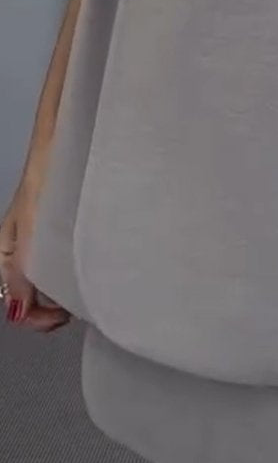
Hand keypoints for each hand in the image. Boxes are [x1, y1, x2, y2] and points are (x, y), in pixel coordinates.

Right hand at [0, 174, 70, 332]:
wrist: (62, 144)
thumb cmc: (44, 177)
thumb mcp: (30, 228)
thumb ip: (21, 271)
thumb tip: (18, 312)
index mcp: (4, 254)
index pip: (14, 304)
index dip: (37, 318)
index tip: (62, 316)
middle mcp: (19, 252)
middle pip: (30, 298)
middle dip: (50, 309)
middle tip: (76, 307)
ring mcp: (39, 243)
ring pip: (45, 284)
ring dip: (62, 294)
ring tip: (82, 290)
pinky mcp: (57, 233)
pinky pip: (59, 266)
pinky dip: (70, 276)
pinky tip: (84, 271)